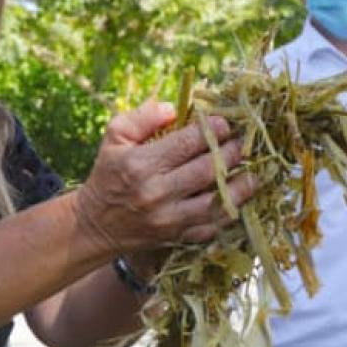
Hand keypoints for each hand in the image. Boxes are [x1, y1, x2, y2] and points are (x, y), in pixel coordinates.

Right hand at [75, 101, 256, 255]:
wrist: (95, 224)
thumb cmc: (108, 173)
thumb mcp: (115, 137)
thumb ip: (144, 116)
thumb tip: (176, 108)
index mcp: (141, 164)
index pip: (187, 143)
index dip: (212, 130)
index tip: (225, 123)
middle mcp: (157, 193)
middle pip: (208, 170)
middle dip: (231, 153)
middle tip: (242, 142)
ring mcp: (169, 219)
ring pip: (217, 202)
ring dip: (241, 186)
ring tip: (251, 172)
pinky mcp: (177, 238)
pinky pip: (213, 227)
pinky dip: (230, 213)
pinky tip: (238, 198)